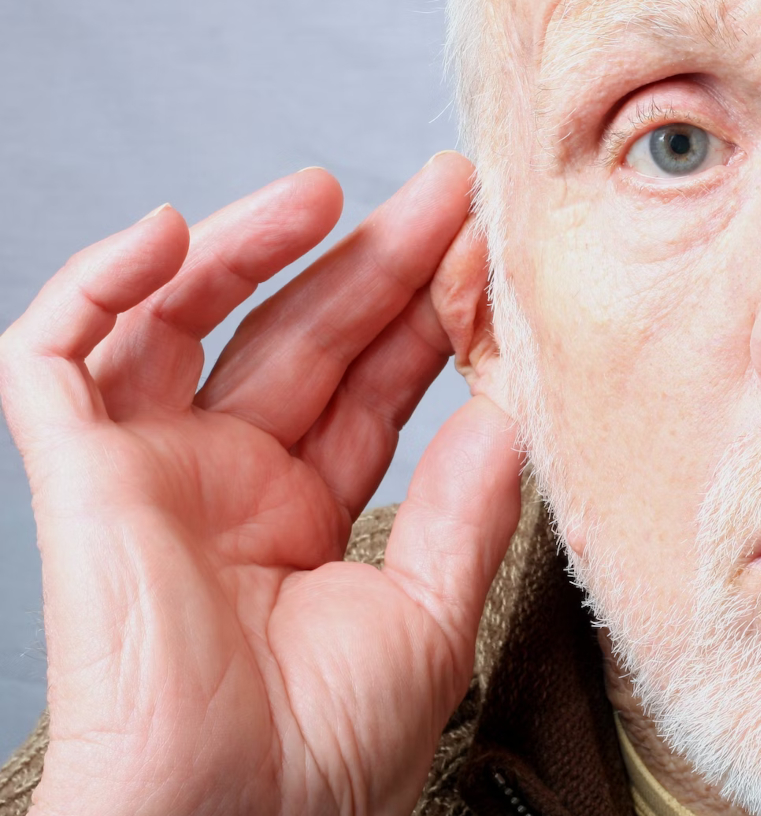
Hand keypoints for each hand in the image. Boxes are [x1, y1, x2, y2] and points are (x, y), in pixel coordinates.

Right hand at [0, 154, 522, 814]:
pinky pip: (57, 358)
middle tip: (442, 193)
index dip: (423, 316)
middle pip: (299, 338)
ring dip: (247, 247)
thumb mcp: (431, 613)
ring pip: (185, 323)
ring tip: (326, 191)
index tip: (483, 253)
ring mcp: (152, 474)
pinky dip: (98, 288)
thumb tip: (516, 409)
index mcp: (307, 518)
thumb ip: (466, 503)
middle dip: (367, 261)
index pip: (371, 388)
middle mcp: (228, 484)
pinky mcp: (78, 477)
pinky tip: (170, 234)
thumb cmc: (328, 756)